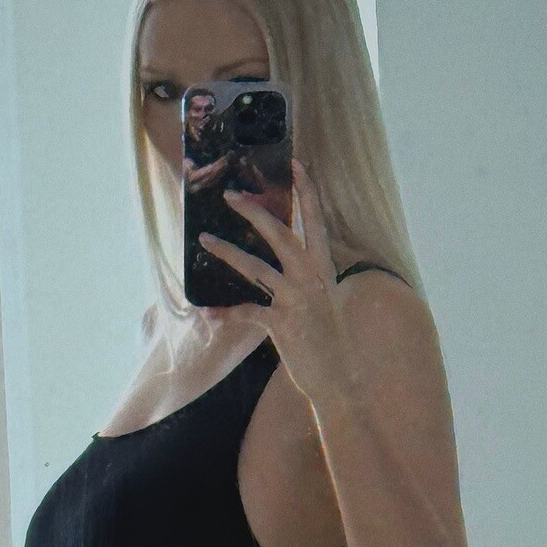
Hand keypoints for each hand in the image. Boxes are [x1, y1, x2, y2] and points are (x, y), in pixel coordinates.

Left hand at [197, 159, 354, 406]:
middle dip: (254, 213)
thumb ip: (315, 283)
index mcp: (327, 271)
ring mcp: (296, 302)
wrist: (342, 381)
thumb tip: (298, 270)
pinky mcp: (280, 325)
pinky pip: (247, 312)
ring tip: (205, 239)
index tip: (297, 164)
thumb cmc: (337, 344)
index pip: (318, 223)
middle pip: (281, 235)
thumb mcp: (331, 305)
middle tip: (230, 195)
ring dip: (227, 252)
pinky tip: (210, 314)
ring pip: (255, 267)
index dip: (308, 192)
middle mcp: (313, 280)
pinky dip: (227, 313)